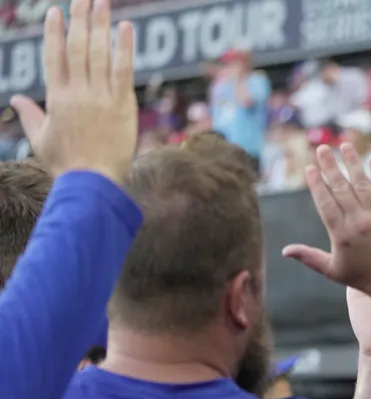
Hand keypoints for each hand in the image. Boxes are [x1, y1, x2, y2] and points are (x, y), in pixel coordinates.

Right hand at [10, 0, 136, 183]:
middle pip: (78, 48)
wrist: (92, 181)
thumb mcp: (41, 138)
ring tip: (102, 2)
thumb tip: (17, 99)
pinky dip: (125, 48)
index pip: (54, 57)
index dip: (55, 32)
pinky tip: (126, 28)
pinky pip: (124, 70)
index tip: (55, 12)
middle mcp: (78, 92)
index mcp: (57, 98)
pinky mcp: (123, 105)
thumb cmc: (66, 163)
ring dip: (101, 25)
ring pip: (100, 54)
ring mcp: (101, 97)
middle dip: (80, 20)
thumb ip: (31, 115)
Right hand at [282, 143, 370, 300]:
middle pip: (341, 189)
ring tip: (345, 146)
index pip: (325, 203)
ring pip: (363, 185)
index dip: (316, 184)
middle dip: (330, 166)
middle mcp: (359, 223)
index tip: (310, 168)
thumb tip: (285, 251)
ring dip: (353, 163)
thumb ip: (309, 257)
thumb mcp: (332, 270)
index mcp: (341, 235)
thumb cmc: (362, 279)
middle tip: (322, 148)